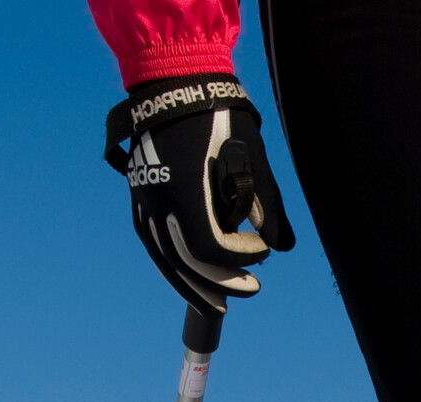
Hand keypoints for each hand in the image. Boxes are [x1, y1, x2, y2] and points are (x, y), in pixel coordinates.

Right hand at [103, 75, 295, 316]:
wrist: (175, 81)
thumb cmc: (220, 117)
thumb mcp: (253, 159)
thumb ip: (267, 206)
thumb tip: (281, 245)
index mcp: (188, 196)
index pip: (212, 249)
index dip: (240, 259)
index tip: (262, 252)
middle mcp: (160, 204)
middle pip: (187, 264)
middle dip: (219, 284)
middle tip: (249, 291)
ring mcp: (145, 201)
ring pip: (164, 259)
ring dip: (191, 284)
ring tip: (216, 302)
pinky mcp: (140, 196)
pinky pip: (152, 242)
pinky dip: (170, 265)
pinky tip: (186, 275)